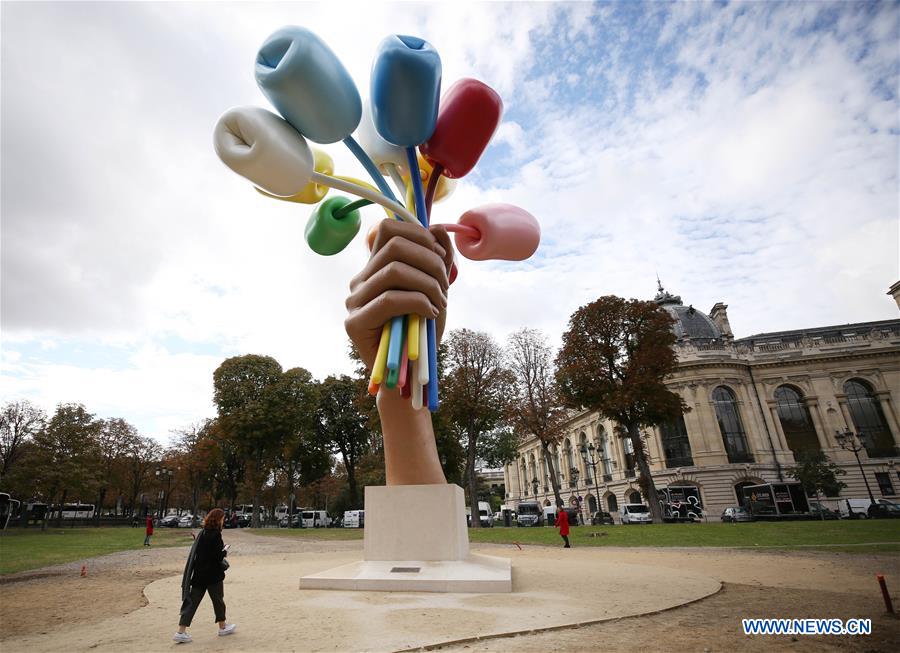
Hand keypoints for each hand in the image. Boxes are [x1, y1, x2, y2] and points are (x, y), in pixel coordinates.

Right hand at [345, 220, 452, 370]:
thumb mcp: (438, 288)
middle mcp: (361, 279)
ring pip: (394, 270)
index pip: (389, 228)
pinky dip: (418, 302)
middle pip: (395, 245)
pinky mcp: (354, 323)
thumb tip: (436, 228)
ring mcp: (354, 301)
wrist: (411, 373)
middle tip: (445, 286)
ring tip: (440, 303)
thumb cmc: (423, 330)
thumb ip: (439, 258)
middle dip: (430, 261)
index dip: (420, 235)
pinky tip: (430, 314)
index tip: (440, 258)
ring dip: (429, 284)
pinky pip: (390, 299)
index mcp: (376, 267)